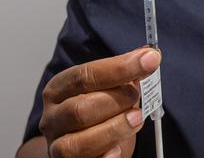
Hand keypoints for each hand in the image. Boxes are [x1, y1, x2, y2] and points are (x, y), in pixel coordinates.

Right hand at [38, 48, 160, 157]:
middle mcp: (53, 118)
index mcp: (59, 89)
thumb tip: (149, 56)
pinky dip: (105, 157)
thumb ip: (127, 72)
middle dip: (118, 100)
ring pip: (80, 142)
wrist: (86, 147)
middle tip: (136, 97)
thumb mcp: (110, 88)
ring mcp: (57, 146)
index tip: (150, 60)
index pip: (86, 75)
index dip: (120, 67)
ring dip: (116, 128)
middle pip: (81, 108)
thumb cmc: (99, 113)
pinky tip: (118, 150)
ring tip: (137, 118)